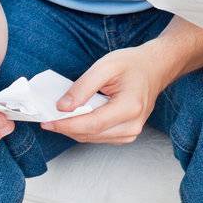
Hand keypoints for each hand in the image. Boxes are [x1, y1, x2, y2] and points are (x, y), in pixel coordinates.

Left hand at [42, 44, 168, 143]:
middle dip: (66, 127)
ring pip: (93, 138)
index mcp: (130, 107)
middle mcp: (133, 125)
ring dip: (74, 129)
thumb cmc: (133, 64)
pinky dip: (85, 129)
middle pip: (91, 134)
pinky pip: (99, 136)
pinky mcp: (127, 135)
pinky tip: (77, 118)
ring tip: (59, 116)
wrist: (155, 68)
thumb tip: (62, 107)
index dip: (67, 125)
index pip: (92, 124)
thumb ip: (83, 87)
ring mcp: (132, 133)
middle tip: (47, 118)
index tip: (47, 121)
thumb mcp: (105, 66)